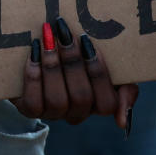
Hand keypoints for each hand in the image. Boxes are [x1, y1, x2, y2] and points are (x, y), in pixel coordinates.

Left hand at [13, 16, 137, 127]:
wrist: (45, 54)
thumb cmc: (83, 59)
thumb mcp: (110, 68)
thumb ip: (126, 89)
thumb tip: (121, 121)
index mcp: (99, 104)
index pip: (107, 103)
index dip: (98, 73)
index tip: (88, 42)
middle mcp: (77, 114)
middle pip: (81, 97)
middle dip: (72, 62)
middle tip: (64, 34)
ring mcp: (53, 114)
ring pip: (57, 100)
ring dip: (52, 67)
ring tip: (47, 40)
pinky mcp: (29, 110)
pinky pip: (33, 102)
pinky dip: (34, 76)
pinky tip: (34, 52)